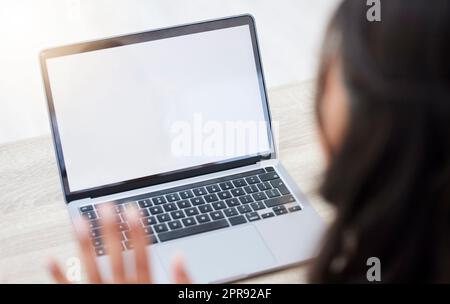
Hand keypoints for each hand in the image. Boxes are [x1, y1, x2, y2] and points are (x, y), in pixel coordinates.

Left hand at [48, 204, 190, 283]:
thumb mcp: (173, 297)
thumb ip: (181, 281)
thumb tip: (180, 256)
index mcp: (144, 288)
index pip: (141, 254)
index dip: (137, 231)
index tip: (133, 210)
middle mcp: (121, 290)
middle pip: (115, 256)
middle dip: (110, 230)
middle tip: (105, 207)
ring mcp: (102, 298)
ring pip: (91, 268)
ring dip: (84, 244)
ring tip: (78, 221)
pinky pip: (71, 291)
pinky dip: (59, 275)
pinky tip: (50, 259)